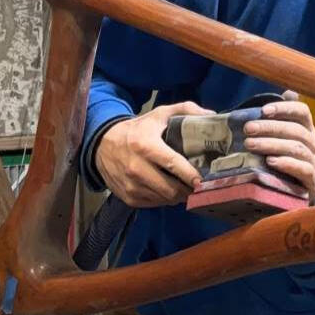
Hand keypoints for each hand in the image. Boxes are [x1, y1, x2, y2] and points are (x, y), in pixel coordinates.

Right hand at [94, 101, 208, 207]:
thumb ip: (186, 110)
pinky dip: (164, 200)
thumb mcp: (159, 114)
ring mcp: (131, 185)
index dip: (191, 175)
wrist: (101, 144)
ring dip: (178, 196)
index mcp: (146, 146)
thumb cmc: (137, 130)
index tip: (204, 180)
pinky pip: (154, 204)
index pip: (173, 164)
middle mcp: (136, 168)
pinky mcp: (128, 197)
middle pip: (171, 189)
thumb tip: (212, 115)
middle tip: (199, 187)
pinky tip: (168, 190)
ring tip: (185, 188)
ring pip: (164, 199)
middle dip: (188, 190)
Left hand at [244, 90, 314, 202]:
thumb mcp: (270, 140)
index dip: (284, 109)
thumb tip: (290, 92)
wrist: (280, 198)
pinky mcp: (313, 185)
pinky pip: (305, 171)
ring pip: (298, 149)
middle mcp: (314, 146)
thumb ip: (276, 119)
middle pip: (297, 131)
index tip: (263, 111)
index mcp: (306, 131)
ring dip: (273, 144)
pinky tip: (271, 162)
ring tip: (251, 145)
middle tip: (248, 129)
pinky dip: (288, 164)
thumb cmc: (272, 164)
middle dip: (270, 128)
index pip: (302, 112)